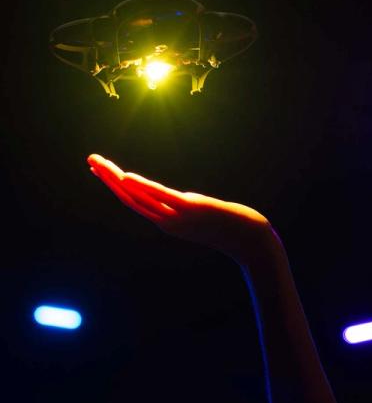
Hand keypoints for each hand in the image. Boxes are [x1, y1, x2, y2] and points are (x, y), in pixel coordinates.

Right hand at [87, 153, 273, 264]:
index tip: (101, 171)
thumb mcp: (204, 217)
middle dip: (108, 179)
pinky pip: (161, 197)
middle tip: (89, 160)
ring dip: (116, 178)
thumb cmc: (232, 230)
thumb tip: (182, 200)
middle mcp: (167, 221)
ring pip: (139, 197)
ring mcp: (177, 216)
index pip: (135, 202)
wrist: (251, 242)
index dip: (115, 186)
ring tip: (98, 163)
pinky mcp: (191, 209)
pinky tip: (127, 177)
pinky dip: (143, 187)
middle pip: (130, 198)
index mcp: (168, 222)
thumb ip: (189, 208)